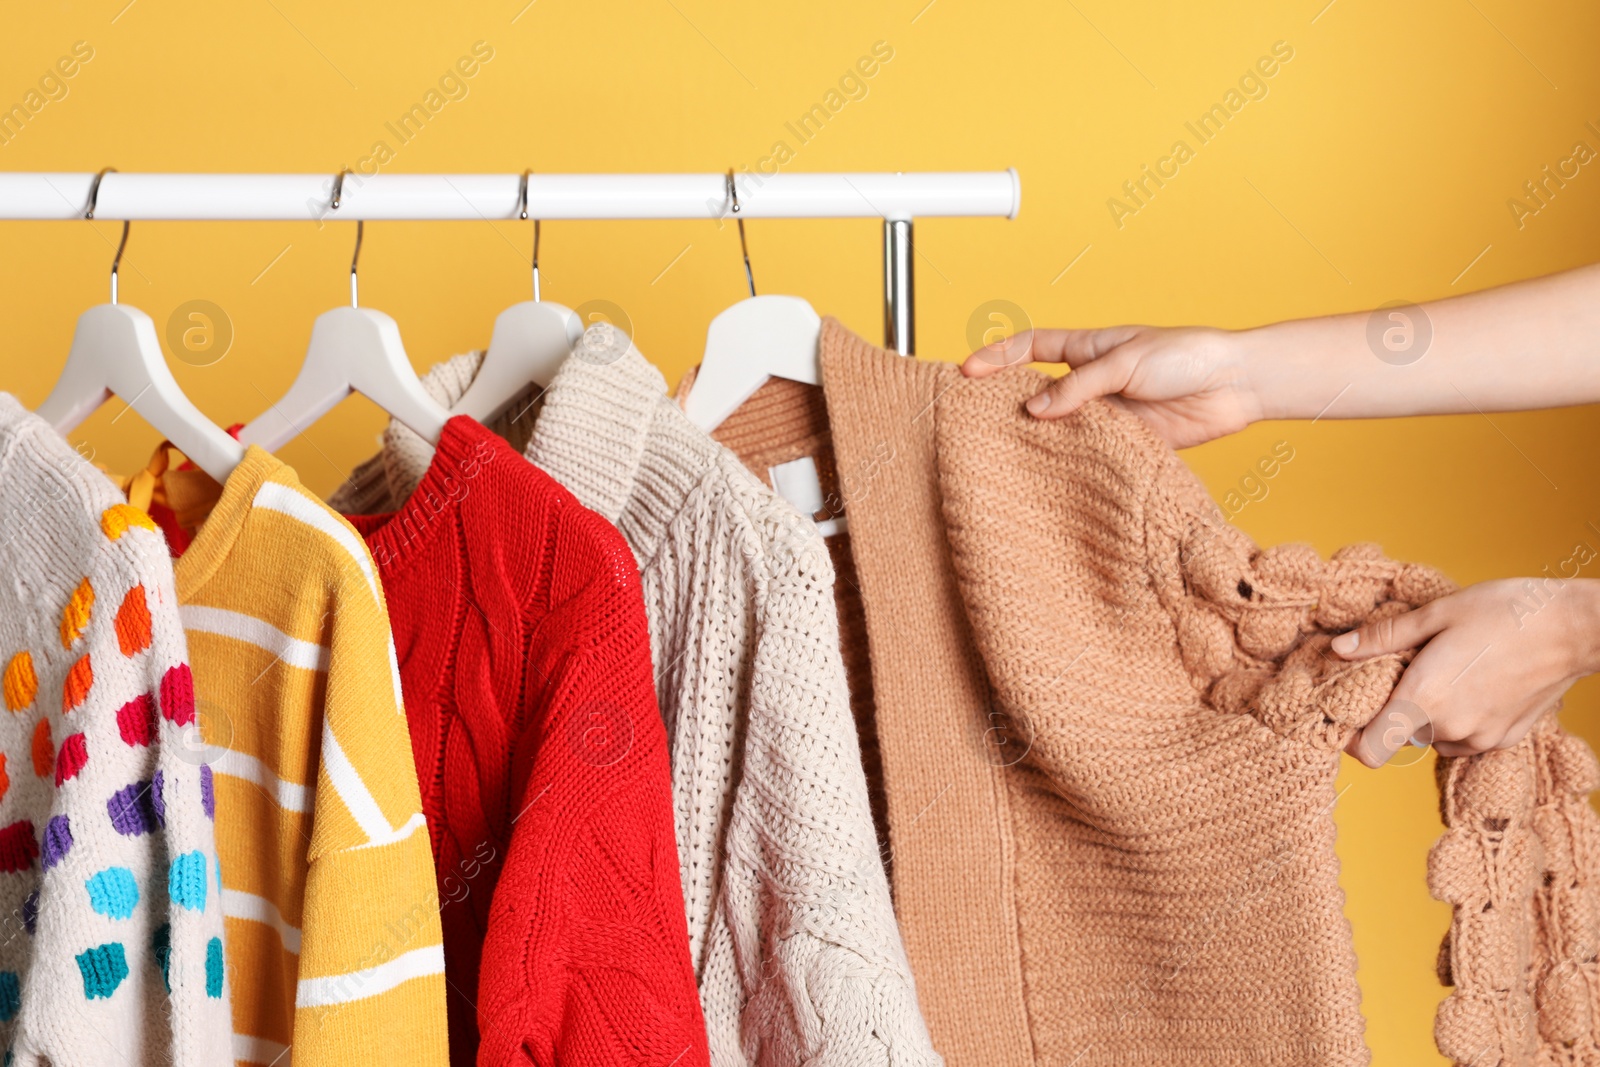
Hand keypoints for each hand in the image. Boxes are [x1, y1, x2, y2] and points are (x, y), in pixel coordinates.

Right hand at [961, 325, 1264, 448]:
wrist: (1236, 384)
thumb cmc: (1187, 356)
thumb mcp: (1126, 362)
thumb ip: (1079, 387)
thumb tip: (1035, 409)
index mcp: (1089, 348)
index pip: (1031, 347)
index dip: (997, 357)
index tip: (967, 371)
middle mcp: (1092, 380)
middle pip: (1037, 390)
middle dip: (1005, 401)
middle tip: (974, 418)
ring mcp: (1108, 412)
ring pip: (1060, 426)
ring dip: (1037, 437)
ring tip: (1005, 451)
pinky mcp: (1127, 441)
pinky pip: (1090, 451)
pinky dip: (1071, 460)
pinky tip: (1053, 472)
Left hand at [1335, 578, 1599, 766]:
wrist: (1575, 628)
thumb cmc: (1504, 613)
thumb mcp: (1435, 615)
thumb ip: (1383, 637)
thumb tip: (1339, 649)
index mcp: (1424, 699)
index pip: (1369, 751)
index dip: (1351, 736)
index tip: (1350, 711)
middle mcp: (1450, 729)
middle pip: (1398, 738)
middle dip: (1392, 710)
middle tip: (1402, 672)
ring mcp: (1480, 739)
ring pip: (1431, 738)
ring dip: (1426, 715)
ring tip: (1440, 672)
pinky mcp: (1504, 740)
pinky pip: (1463, 738)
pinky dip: (1456, 718)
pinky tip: (1470, 683)